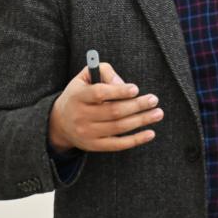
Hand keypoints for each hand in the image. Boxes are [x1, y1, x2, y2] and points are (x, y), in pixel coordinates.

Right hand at [48, 62, 163, 152]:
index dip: (118, 91)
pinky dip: (135, 140)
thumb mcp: (85, 77)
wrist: (60, 122)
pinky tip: (150, 133)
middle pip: (112, 112)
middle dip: (136, 106)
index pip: (98, 94)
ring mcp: (87, 133)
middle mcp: (81, 116)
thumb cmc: (79, 94)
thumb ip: (104, 72)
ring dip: (141, 121)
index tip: (135, 89)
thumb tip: (124, 84)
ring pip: (118, 127)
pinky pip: (117, 144)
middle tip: (154, 100)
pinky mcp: (94, 146)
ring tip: (157, 113)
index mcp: (78, 97)